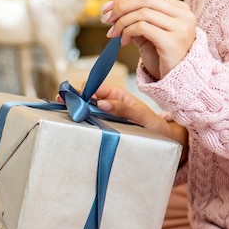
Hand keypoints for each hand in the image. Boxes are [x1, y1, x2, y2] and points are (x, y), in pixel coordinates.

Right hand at [68, 83, 188, 162]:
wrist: (166, 140)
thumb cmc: (155, 126)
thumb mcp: (141, 116)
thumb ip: (123, 108)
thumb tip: (102, 102)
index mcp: (118, 95)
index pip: (96, 87)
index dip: (83, 90)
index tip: (74, 97)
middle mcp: (110, 103)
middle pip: (87, 97)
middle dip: (75, 99)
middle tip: (61, 102)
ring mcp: (107, 115)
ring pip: (87, 109)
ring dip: (76, 110)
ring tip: (63, 111)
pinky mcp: (106, 126)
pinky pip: (92, 121)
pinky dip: (82, 120)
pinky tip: (73, 122)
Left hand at [100, 0, 196, 79]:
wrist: (177, 81)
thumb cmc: (162, 58)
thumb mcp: (148, 35)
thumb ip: (136, 20)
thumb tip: (112, 9)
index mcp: (180, 9)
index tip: (106, 8)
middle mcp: (184, 15)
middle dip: (120, 7)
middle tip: (105, 18)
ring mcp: (181, 28)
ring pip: (142, 13)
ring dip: (122, 22)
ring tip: (113, 34)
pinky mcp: (172, 41)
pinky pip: (142, 27)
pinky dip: (128, 32)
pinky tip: (123, 42)